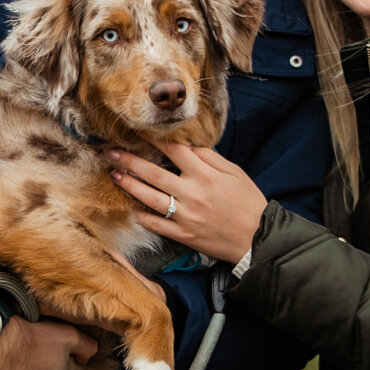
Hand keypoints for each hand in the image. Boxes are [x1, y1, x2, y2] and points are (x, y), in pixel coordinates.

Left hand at [108, 144, 266, 264]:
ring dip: (130, 186)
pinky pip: (157, 225)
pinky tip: (131, 209)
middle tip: (111, 152)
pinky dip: (142, 217)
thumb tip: (190, 146)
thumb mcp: (235, 173)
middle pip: (154, 173)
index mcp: (205, 175)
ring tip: (115, 175)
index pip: (174, 151)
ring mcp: (185, 216)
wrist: (257, 238)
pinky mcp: (184, 235)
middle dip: (130, 161)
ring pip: (150, 199)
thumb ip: (211, 158)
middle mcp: (192, 194)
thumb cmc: (249, 202)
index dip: (154, 139)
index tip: (136, 131)